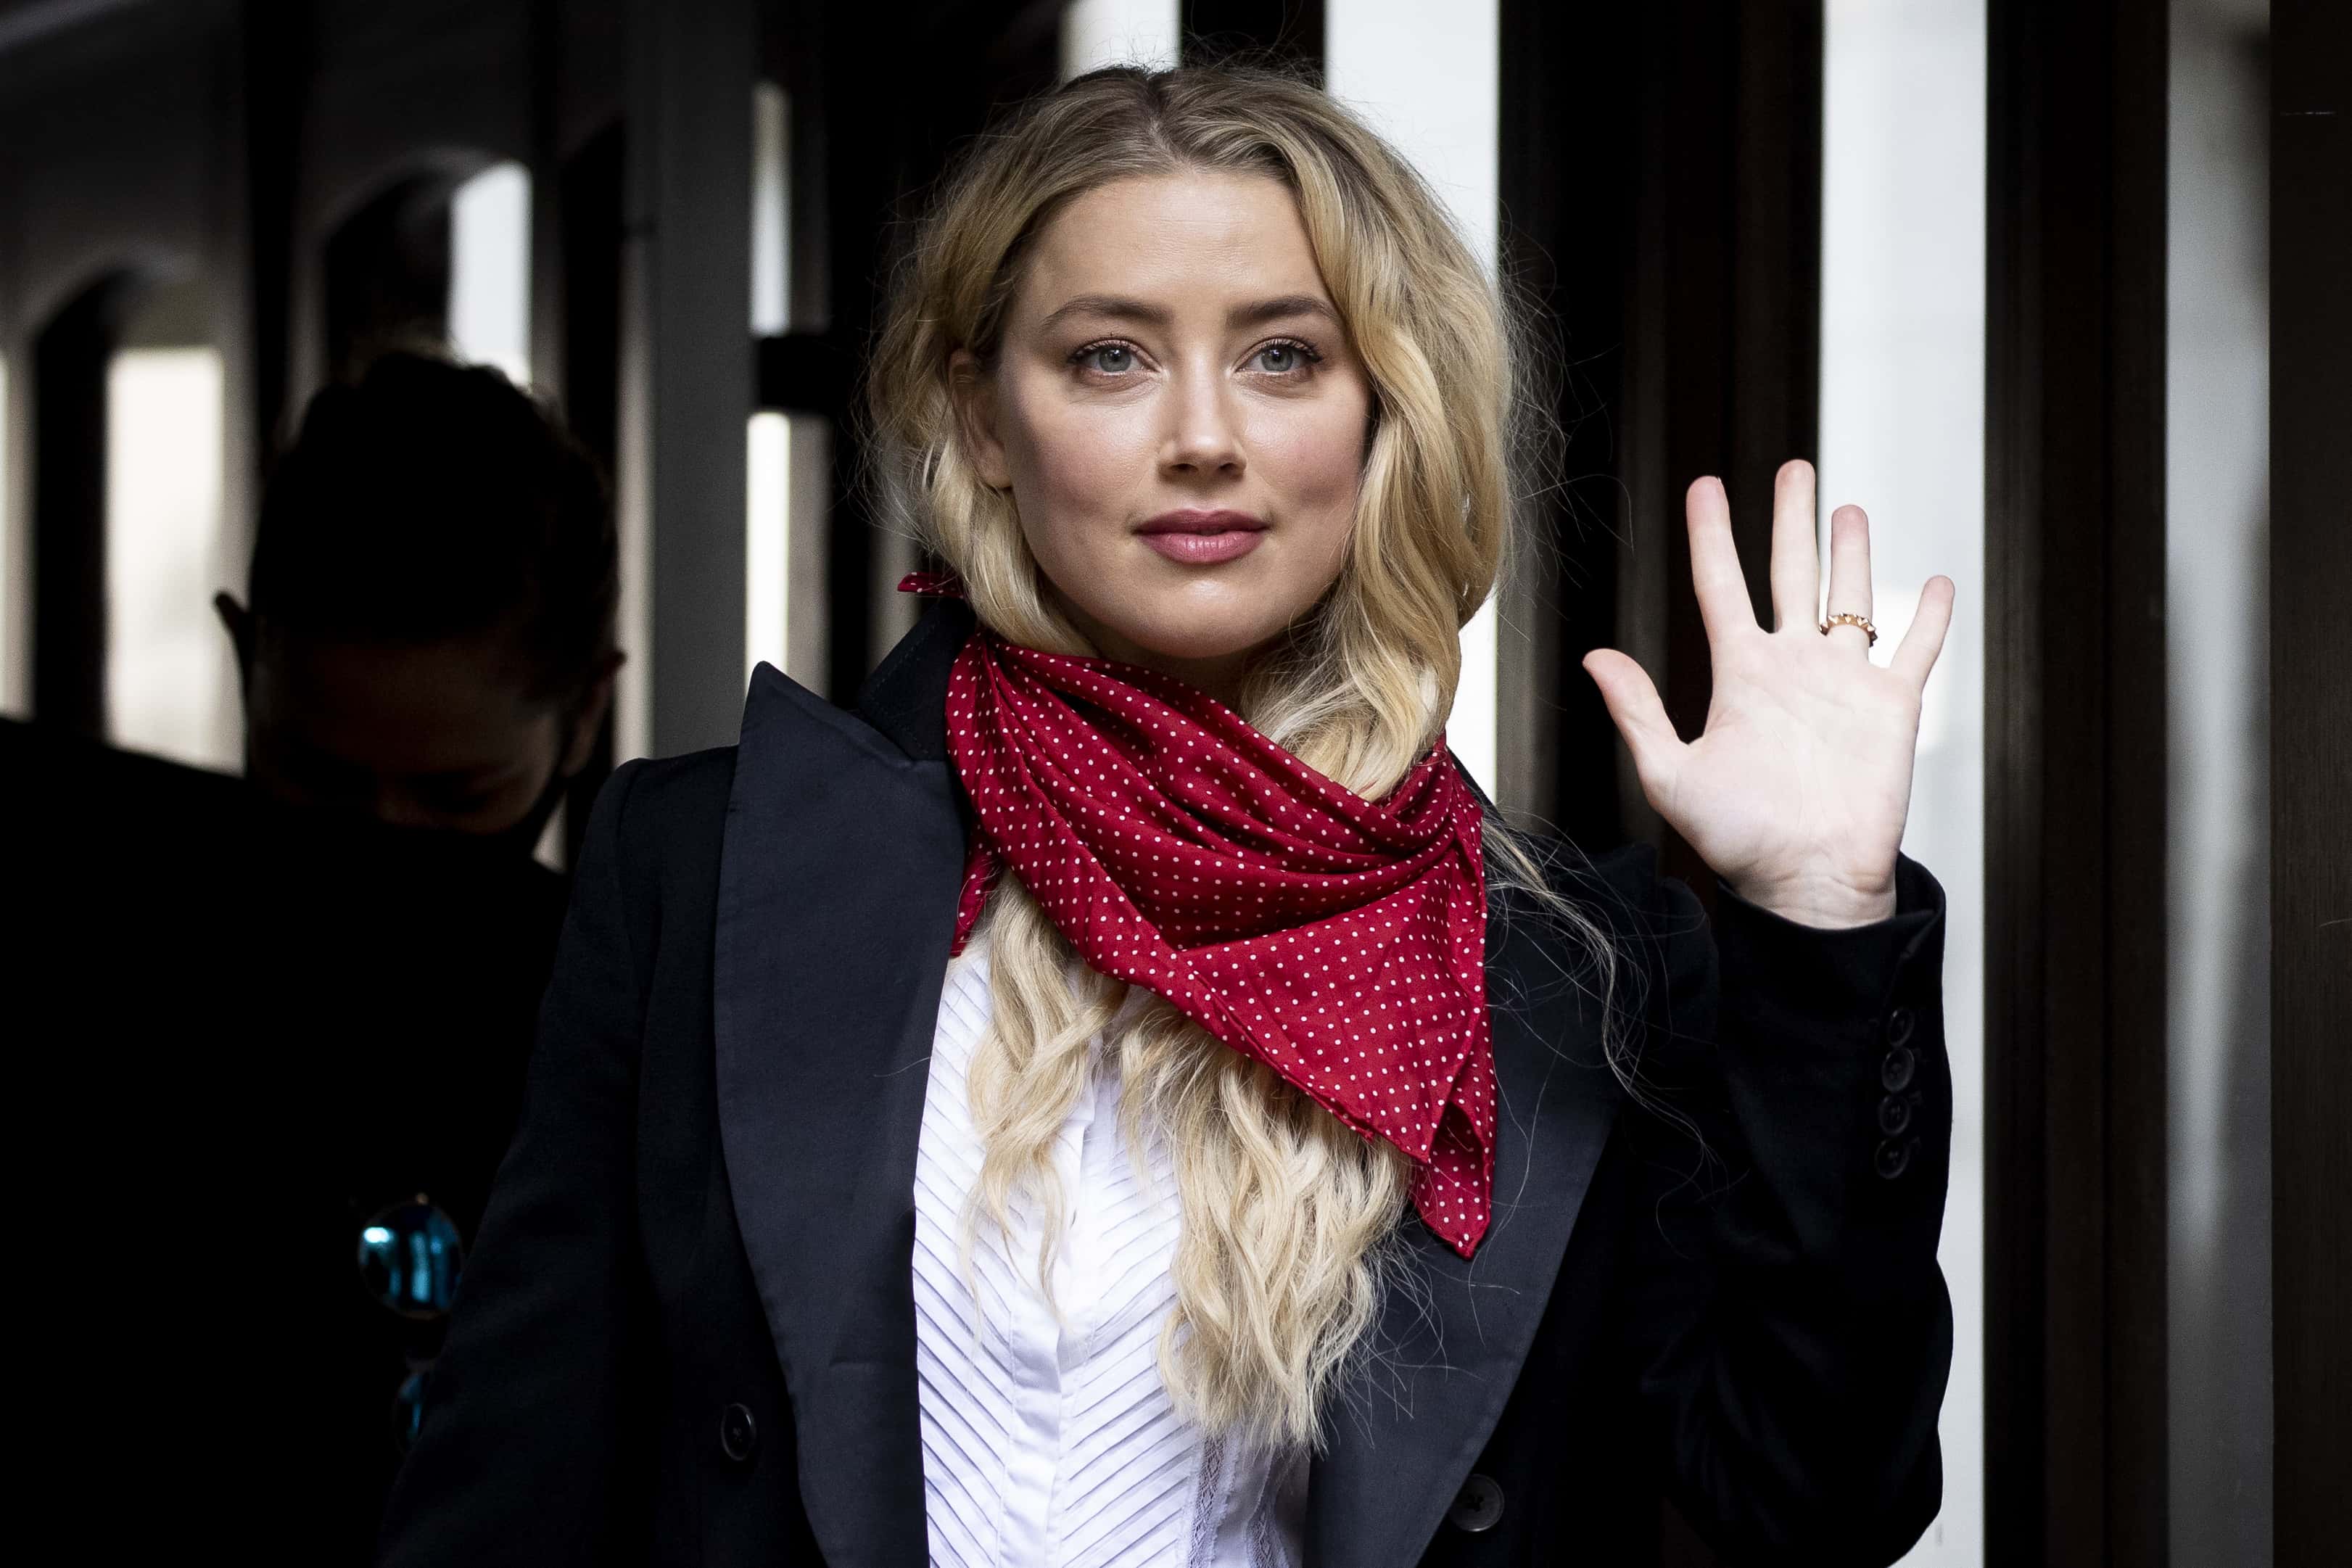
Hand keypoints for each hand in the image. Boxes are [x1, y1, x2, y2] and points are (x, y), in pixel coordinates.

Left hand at [1581, 460, 1953, 928]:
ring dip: (1850, 553)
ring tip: (1848, 506)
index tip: (1705, 485)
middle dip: (1790, 521)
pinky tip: (1937, 580)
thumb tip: (1595, 656)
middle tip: (1793, 469)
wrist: (1807, 883)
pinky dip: (1930, 616)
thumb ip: (1639, 712)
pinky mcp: (1892, 707)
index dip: (1712, 536)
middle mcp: (1792, 668)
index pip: (1722, 586)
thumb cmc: (1738, 841)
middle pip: (1790, 574)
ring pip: (1850, 598)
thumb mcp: (1673, 774)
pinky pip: (1915, 650)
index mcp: (1740, 676)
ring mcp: (1844, 683)